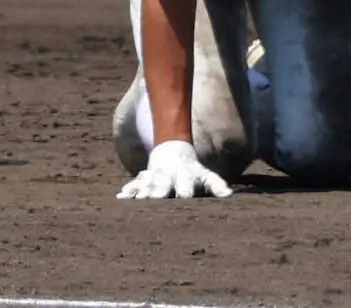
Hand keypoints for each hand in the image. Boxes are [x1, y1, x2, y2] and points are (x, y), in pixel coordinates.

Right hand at [116, 139, 232, 199]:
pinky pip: (135, 183)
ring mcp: (154, 175)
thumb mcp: (206, 175)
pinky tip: (121, 196)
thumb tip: (229, 195)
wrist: (172, 151)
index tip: (184, 198)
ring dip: (141, 191)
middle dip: (159, 191)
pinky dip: (129, 189)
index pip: (185, 185)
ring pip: (147, 183)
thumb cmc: (193, 171)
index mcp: (185, 174)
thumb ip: (217, 185)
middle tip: (155, 199)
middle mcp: (169, 174)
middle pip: (163, 183)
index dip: (185, 191)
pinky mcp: (143, 178)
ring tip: (137, 199)